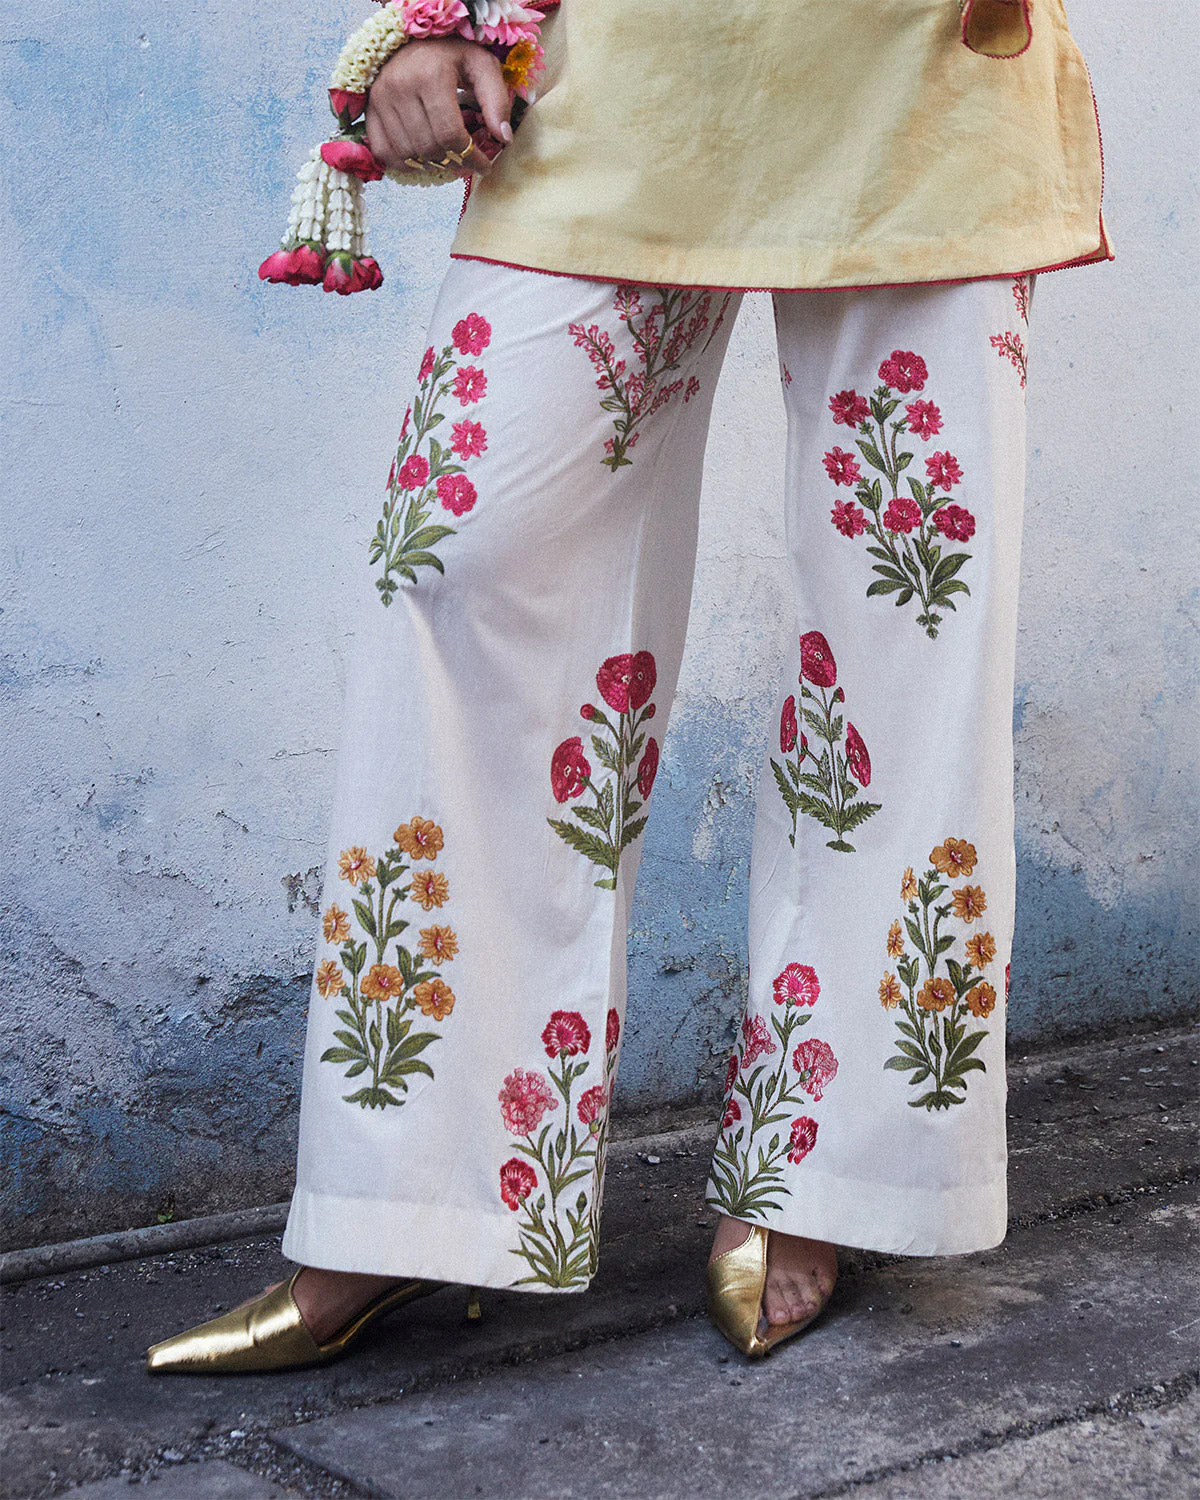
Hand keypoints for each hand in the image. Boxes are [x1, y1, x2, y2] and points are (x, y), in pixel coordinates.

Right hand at [365, 37, 512, 173]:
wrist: (412, 39)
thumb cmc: (451, 54)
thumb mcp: (481, 65)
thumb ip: (496, 99)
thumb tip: (503, 138)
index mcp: (430, 75)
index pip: (450, 134)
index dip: (471, 157)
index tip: (485, 165)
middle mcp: (400, 87)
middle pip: (429, 148)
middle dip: (453, 163)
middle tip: (468, 163)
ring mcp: (381, 99)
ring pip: (408, 154)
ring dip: (432, 165)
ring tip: (449, 160)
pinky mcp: (370, 109)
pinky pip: (385, 152)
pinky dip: (405, 164)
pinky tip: (423, 159)